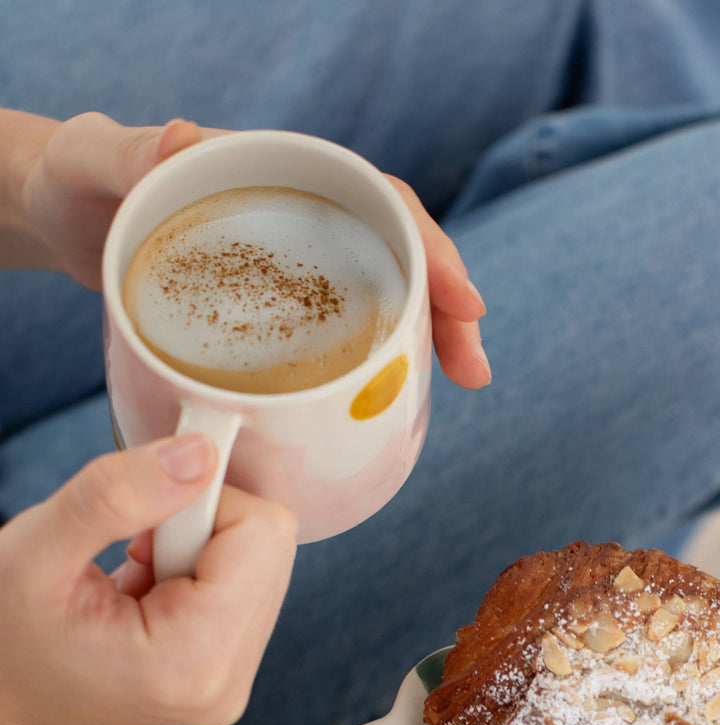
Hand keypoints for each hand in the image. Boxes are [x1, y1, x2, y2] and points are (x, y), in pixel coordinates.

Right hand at [0, 435, 297, 724]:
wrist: (2, 701)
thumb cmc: (4, 635)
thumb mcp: (36, 552)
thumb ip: (116, 495)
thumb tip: (201, 454)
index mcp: (191, 662)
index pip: (264, 532)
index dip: (203, 500)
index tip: (142, 520)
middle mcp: (229, 682)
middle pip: (271, 547)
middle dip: (200, 527)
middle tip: (132, 553)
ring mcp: (234, 682)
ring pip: (263, 562)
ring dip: (197, 548)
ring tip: (133, 578)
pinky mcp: (230, 670)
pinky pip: (247, 586)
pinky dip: (198, 571)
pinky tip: (147, 594)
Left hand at [9, 110, 489, 387]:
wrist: (60, 215)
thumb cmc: (77, 177)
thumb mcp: (96, 159)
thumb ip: (132, 152)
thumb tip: (182, 143)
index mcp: (279, 175)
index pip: (377, 201)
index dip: (429, 247)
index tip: (463, 299)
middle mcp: (300, 220)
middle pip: (398, 255)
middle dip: (449, 307)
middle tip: (474, 368)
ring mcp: (292, 268)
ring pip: (379, 298)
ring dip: (425, 340)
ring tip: (460, 383)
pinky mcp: (274, 311)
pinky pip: (338, 335)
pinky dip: (373, 366)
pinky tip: (390, 400)